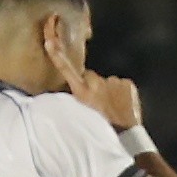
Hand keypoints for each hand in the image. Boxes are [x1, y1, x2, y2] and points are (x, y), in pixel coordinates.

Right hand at [45, 13, 140, 129]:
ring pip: (107, 82)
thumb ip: (79, 99)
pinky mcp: (127, 83)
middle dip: (92, 84)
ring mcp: (113, 81)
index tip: (49, 42)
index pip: (67, 70)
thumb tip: (79, 92)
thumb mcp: (82, 115)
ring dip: (108, 90)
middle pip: (90, 75)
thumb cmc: (101, 128)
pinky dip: (122, 92)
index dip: (57, 55)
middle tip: (97, 101)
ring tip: (112, 106)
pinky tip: (123, 105)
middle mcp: (96, 83)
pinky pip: (122, 85)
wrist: (124, 135)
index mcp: (82, 91)